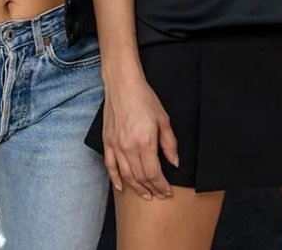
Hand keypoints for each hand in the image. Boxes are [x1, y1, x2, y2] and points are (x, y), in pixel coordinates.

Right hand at [102, 78, 178, 200]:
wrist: (123, 85)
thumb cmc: (144, 99)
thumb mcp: (164, 120)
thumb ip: (170, 144)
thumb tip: (174, 162)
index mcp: (145, 142)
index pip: (153, 173)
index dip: (161, 186)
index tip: (167, 191)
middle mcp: (128, 147)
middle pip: (140, 177)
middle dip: (151, 189)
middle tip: (159, 195)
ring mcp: (116, 145)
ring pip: (126, 175)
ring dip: (136, 188)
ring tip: (145, 194)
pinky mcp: (107, 142)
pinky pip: (110, 166)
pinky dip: (115, 179)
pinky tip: (122, 187)